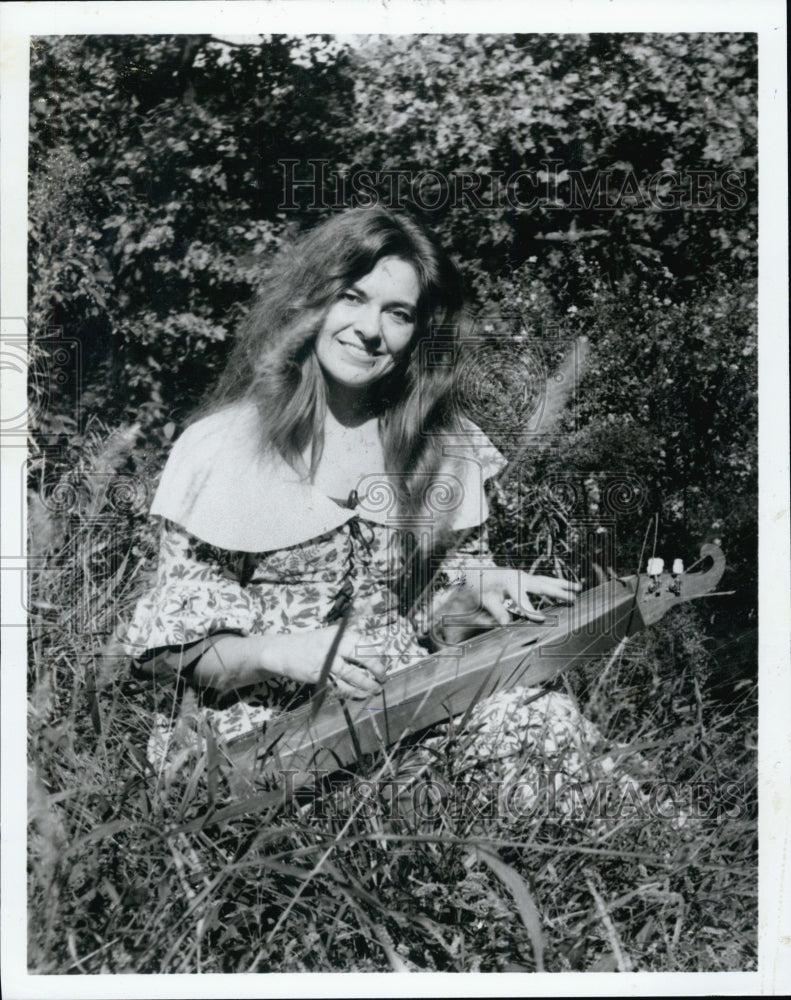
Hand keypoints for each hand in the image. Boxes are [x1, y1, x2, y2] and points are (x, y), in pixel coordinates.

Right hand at [267, 626, 387, 698]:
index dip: (377, 655)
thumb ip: (348, 643)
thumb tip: (374, 655)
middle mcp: (334, 645)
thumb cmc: (312, 644)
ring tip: (376, 690)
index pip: (364, 643)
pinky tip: (360, 695)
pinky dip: (351, 692)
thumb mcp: (330, 636)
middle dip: (376, 668)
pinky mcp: (318, 675)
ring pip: (352, 674)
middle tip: (383, 677)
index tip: (384, 663)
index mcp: (339, 634)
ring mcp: (326, 660)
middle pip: (361, 657)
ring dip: (367, 684)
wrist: (283, 651)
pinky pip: (339, 686)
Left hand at [464, 567, 580, 625]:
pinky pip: (544, 583)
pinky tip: (565, 592)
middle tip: (574, 599)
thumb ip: (497, 612)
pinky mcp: (527, 580)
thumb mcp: (486, 600)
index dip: (532, 611)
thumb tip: (508, 625)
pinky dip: (556, 585)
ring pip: (547, 581)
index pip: (523, 600)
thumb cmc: (482, 587)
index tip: (542, 620)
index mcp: (510, 582)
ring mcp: (525, 577)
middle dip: (558, 593)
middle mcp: (520, 577)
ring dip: (563, 585)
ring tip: (579, 588)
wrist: (478, 574)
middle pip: (542, 586)